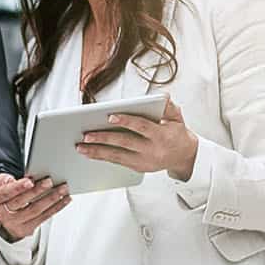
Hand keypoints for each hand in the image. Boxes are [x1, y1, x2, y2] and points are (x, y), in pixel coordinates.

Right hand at [0, 174, 70, 241]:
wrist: (6, 217)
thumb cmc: (5, 197)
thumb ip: (4, 179)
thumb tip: (11, 180)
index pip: (6, 193)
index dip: (18, 187)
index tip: (30, 181)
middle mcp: (3, 213)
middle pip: (22, 201)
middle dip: (37, 191)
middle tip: (49, 182)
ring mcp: (15, 223)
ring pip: (36, 210)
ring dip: (51, 198)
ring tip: (62, 189)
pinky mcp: (27, 228)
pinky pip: (44, 217)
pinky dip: (56, 207)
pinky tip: (64, 199)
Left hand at [75, 96, 199, 180]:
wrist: (184, 156)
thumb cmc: (176, 133)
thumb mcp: (177, 118)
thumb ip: (169, 107)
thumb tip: (163, 96)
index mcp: (162, 135)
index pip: (141, 127)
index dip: (126, 121)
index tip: (109, 116)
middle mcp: (152, 150)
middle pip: (125, 143)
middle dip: (104, 138)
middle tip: (86, 135)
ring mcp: (145, 161)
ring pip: (117, 156)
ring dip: (97, 151)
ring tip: (80, 146)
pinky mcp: (138, 168)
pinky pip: (118, 162)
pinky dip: (102, 157)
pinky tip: (89, 153)